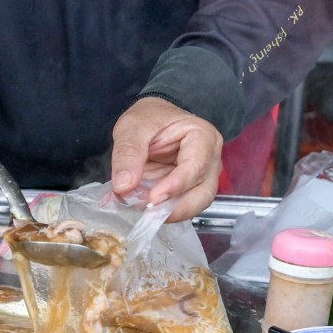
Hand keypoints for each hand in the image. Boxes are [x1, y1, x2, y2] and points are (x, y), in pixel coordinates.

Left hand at [110, 97, 223, 222]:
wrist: (150, 122)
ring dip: (168, 214)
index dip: (175, 186)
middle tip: (148, 214)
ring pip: (194, 205)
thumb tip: (124, 186)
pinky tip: (141, 212)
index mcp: (202, 137)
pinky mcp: (186, 191)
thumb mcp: (132, 127)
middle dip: (176, 208)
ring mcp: (200, 178)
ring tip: (142, 214)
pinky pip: (179, 207)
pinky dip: (161, 213)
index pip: (196, 166)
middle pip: (202, 193)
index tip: (153, 199)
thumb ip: (128, 154)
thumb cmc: (148, 118)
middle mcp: (209, 160)